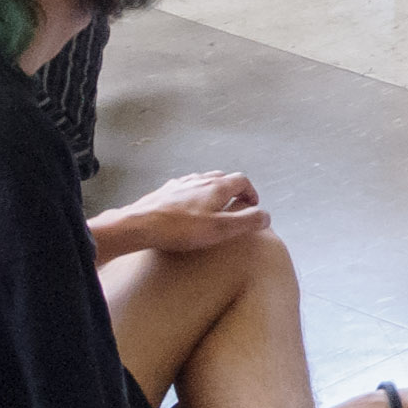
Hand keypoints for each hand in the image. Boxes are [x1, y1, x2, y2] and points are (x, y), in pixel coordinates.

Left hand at [98, 170, 267, 255]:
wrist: (140, 225)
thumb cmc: (182, 229)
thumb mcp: (221, 230)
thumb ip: (247, 221)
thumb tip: (267, 216)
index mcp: (217, 186)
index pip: (242, 180)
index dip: (251, 192)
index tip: (251, 205)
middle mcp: (200, 179)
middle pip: (223, 177)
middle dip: (233, 189)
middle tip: (234, 206)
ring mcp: (180, 183)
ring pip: (203, 181)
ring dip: (213, 191)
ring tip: (212, 208)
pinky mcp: (164, 191)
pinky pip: (185, 188)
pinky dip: (193, 195)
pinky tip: (186, 209)